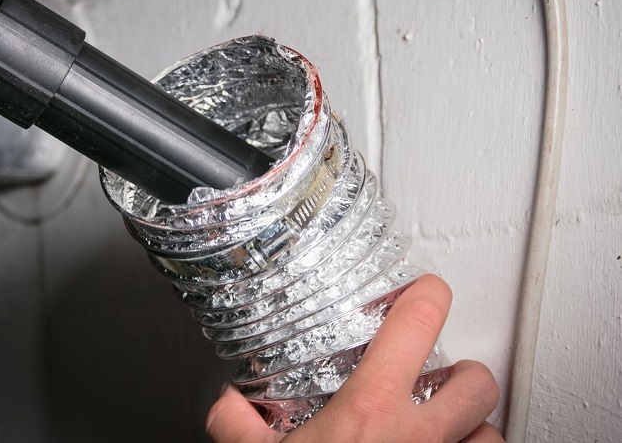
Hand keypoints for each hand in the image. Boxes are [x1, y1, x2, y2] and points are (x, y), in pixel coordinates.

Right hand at [206, 275, 502, 441]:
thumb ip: (236, 426)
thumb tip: (227, 405)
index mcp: (368, 411)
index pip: (417, 323)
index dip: (426, 295)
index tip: (423, 292)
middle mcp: (418, 438)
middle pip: (476, 380)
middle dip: (462, 373)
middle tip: (437, 378)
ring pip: (491, 431)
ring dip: (471, 426)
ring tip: (444, 429)